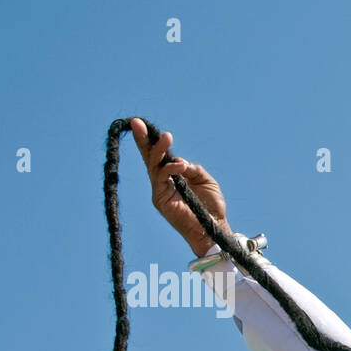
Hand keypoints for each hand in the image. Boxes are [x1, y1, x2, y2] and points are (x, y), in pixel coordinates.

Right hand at [128, 118, 228, 257]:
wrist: (213, 227)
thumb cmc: (211, 206)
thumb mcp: (205, 180)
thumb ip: (193, 168)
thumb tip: (179, 160)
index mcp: (173, 175)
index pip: (159, 155)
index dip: (151, 140)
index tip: (142, 124)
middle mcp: (163, 181)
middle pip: (149, 157)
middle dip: (143, 139)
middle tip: (136, 123)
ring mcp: (159, 190)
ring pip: (153, 165)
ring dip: (158, 149)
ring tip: (166, 138)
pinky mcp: (159, 200)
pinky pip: (160, 179)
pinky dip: (169, 169)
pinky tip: (180, 165)